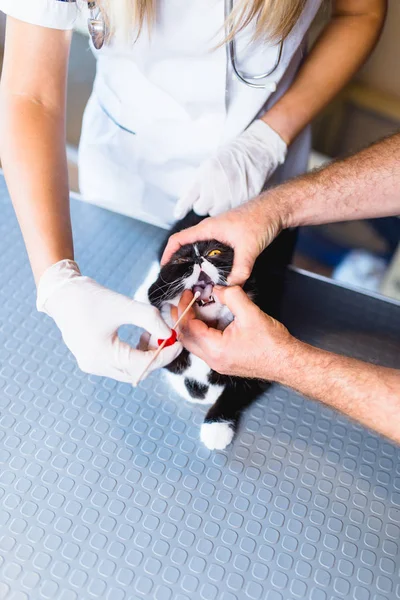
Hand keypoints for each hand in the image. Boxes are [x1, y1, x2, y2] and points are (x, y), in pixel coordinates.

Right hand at [37, 260, 181, 382]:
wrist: (63, 294)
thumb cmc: (90, 298)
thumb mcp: (124, 305)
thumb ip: (150, 319)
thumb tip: (170, 333)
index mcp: (101, 356)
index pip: (142, 364)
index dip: (164, 354)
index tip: (179, 342)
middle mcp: (96, 366)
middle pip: (137, 371)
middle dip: (157, 356)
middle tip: (170, 338)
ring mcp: (93, 365)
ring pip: (130, 369)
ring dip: (146, 355)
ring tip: (155, 334)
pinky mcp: (94, 359)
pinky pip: (121, 364)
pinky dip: (135, 353)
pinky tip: (143, 336)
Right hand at [163, 195, 283, 285]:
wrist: (275, 210)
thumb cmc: (260, 219)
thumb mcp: (249, 247)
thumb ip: (240, 269)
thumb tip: (231, 288)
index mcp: (208, 228)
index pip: (179, 239)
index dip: (168, 253)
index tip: (163, 268)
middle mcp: (209, 230)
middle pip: (186, 246)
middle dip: (180, 263)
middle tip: (178, 281)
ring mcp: (218, 234)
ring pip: (199, 250)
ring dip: (195, 264)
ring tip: (194, 281)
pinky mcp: (227, 238)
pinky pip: (210, 251)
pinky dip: (208, 263)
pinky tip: (213, 275)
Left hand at [172, 287, 293, 380]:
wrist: (287, 362)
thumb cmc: (272, 343)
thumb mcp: (250, 313)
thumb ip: (231, 296)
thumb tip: (217, 289)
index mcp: (216, 349)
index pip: (189, 327)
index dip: (185, 308)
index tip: (188, 293)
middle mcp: (213, 360)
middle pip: (186, 338)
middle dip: (181, 317)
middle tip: (182, 300)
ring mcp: (218, 363)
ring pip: (194, 344)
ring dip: (191, 325)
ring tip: (193, 307)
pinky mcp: (224, 362)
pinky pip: (205, 347)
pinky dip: (202, 332)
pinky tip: (208, 319)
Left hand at [174, 120, 286, 218]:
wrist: (254, 151)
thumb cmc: (227, 159)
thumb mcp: (206, 166)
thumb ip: (194, 186)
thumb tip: (181, 208)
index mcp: (206, 173)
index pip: (189, 197)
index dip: (182, 207)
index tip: (178, 214)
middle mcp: (217, 183)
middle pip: (201, 209)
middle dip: (203, 205)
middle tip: (210, 196)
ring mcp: (232, 192)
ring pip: (216, 213)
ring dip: (217, 207)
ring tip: (222, 195)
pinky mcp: (245, 198)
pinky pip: (231, 211)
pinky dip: (231, 207)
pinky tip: (233, 196)